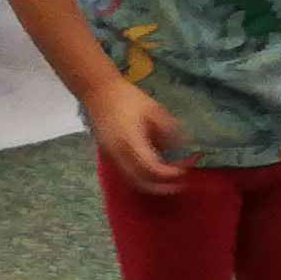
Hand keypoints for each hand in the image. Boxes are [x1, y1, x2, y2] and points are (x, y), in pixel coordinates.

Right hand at [86, 74, 193, 193]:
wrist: (98, 92)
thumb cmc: (127, 97)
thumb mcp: (153, 109)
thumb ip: (168, 128)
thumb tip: (182, 145)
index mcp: (131, 141)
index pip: (151, 167)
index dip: (168, 173)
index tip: (182, 170)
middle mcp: (119, 153)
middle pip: (140, 180)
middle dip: (160, 187)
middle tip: (177, 186)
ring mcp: (112, 155)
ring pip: (132, 179)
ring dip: (150, 184)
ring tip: (167, 182)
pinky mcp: (109, 155)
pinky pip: (126, 172)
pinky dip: (140, 177)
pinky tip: (152, 172)